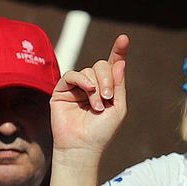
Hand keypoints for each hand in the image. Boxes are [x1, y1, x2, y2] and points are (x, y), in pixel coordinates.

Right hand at [52, 35, 128, 157]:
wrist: (83, 146)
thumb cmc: (102, 131)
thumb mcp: (118, 108)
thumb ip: (119, 85)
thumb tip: (120, 62)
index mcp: (107, 88)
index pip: (113, 66)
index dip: (118, 51)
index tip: (123, 39)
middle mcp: (92, 85)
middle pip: (101, 65)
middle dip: (107, 78)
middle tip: (108, 97)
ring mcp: (77, 87)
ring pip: (88, 70)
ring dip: (96, 87)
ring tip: (97, 106)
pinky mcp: (62, 90)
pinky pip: (72, 74)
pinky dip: (81, 80)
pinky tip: (87, 91)